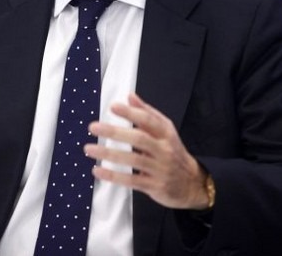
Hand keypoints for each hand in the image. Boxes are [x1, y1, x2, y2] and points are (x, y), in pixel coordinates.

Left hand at [84, 93, 210, 209]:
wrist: (192, 183)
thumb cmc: (173, 152)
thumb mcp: (165, 131)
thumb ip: (147, 113)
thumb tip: (130, 96)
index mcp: (166, 134)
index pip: (148, 120)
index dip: (131, 113)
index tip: (113, 106)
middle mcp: (164, 150)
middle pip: (139, 139)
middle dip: (115, 133)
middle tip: (94, 127)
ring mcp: (160, 169)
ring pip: (133, 160)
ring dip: (109, 154)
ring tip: (89, 149)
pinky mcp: (154, 186)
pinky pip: (131, 181)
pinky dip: (113, 176)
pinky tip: (97, 170)